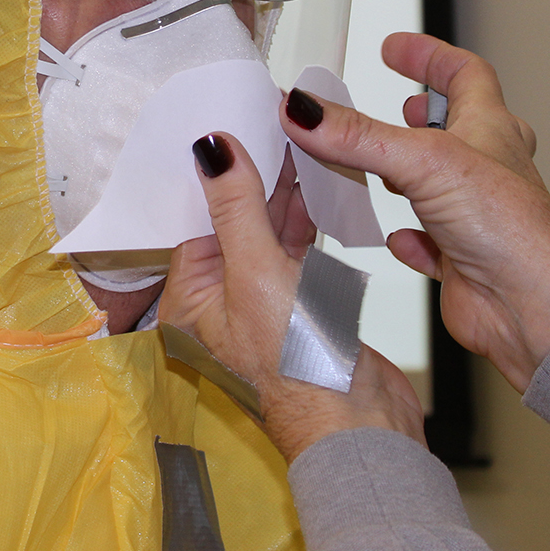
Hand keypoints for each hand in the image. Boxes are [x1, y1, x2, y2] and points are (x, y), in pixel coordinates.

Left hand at [161, 133, 425, 461]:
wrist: (361, 424)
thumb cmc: (298, 366)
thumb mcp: (256, 272)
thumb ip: (235, 207)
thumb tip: (210, 150)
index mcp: (188, 301)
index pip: (193, 222)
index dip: (212, 176)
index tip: (228, 128)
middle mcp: (218, 304)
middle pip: (230, 224)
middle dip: (250, 178)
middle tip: (267, 126)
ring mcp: (261, 306)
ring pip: (265, 234)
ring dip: (281, 194)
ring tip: (295, 144)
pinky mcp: (301, 308)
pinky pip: (295, 251)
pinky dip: (304, 220)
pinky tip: (315, 186)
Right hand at [282, 33, 549, 392]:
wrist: (536, 310)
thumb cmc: (512, 231)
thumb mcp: (424, 163)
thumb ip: (358, 136)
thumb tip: (303, 108)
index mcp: (489, 132)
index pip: (465, 74)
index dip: (429, 55)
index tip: (394, 47)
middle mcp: (486, 171)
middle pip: (459, 127)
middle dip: (425, 112)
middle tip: (396, 104)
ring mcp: (475, 217)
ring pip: (439, 186)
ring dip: (408, 174)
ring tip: (376, 166)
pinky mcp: (462, 262)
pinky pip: (431, 244)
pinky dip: (408, 238)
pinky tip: (394, 239)